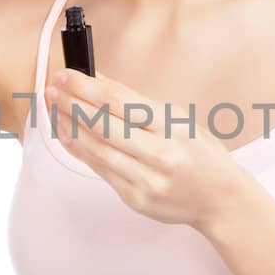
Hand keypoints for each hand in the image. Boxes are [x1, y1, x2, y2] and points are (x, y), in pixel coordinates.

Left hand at [43, 67, 248, 232]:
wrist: (221, 199)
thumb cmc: (202, 154)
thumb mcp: (179, 119)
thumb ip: (138, 104)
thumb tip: (99, 82)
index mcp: (171, 127)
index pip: (118, 101)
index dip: (86, 86)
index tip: (67, 75)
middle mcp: (159, 154)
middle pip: (102, 124)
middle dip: (72, 103)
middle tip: (53, 90)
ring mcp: (146, 179)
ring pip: (96, 149)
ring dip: (70, 126)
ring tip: (55, 111)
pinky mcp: (136, 198)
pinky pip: (100, 171)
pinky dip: (81, 151)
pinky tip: (68, 136)